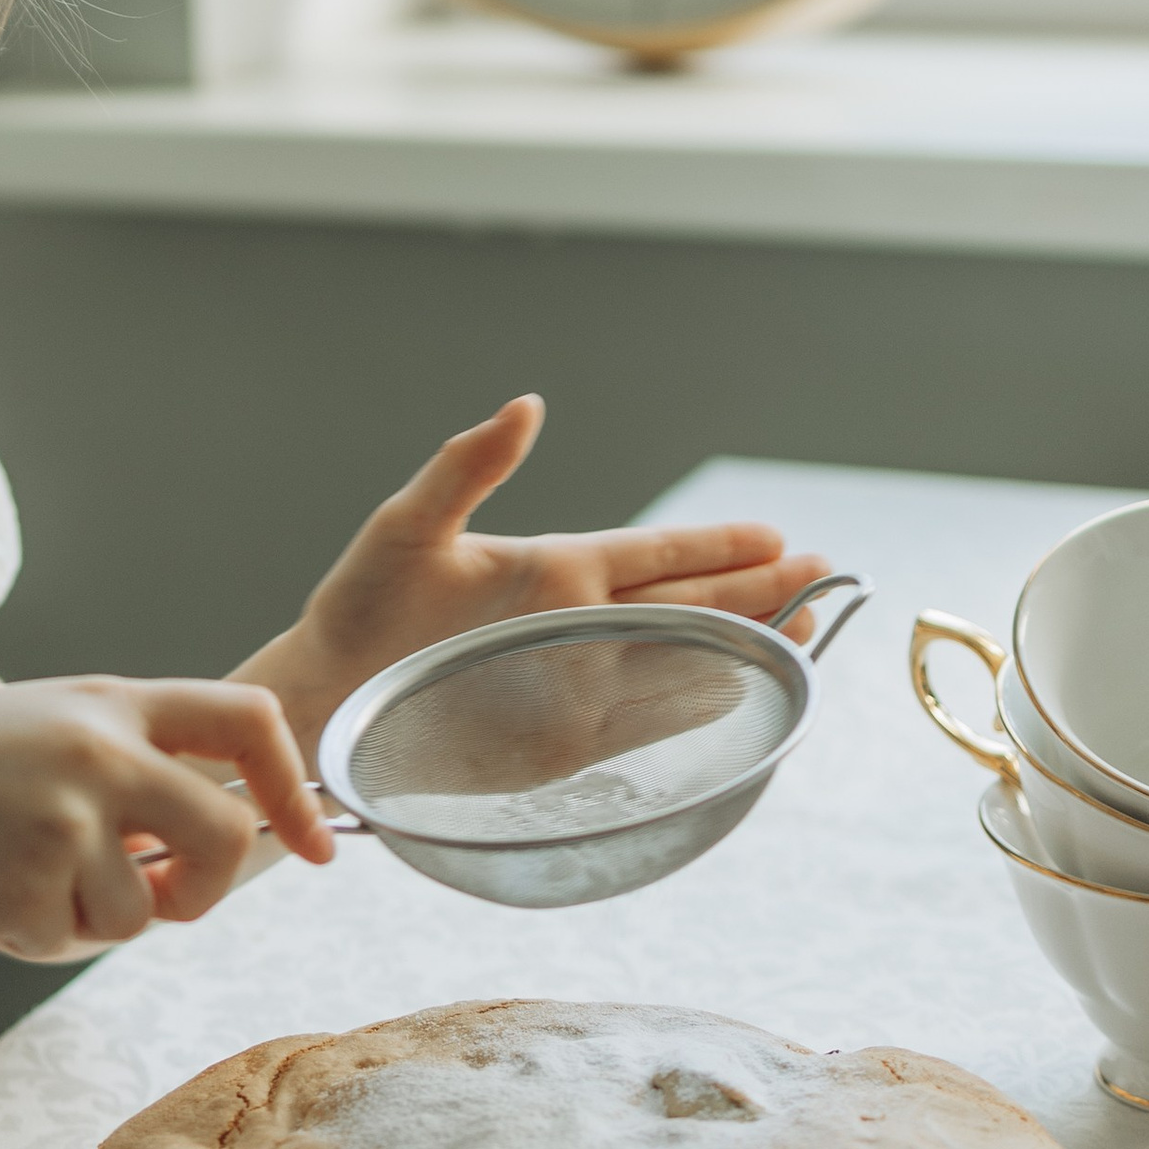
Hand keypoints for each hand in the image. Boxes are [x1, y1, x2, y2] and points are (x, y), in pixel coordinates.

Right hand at [0, 675, 331, 959]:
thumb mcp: (54, 726)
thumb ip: (137, 766)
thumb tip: (222, 841)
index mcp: (115, 704)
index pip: (246, 722)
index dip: (293, 787)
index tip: (315, 842)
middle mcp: (101, 756)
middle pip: (224, 838)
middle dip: (205, 888)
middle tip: (162, 896)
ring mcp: (65, 824)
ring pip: (142, 911)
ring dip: (96, 915)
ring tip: (24, 870)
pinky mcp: (26, 890)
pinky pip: (75, 942)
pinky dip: (41, 934)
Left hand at [236, 397, 827, 756]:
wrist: (324, 700)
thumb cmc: (357, 609)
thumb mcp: (409, 525)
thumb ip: (469, 468)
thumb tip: (527, 405)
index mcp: (551, 570)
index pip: (653, 555)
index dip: (713, 546)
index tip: (776, 535)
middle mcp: (575, 627)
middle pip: (686, 606)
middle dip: (755, 592)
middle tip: (824, 575)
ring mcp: (575, 685)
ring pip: (680, 662)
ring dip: (742, 649)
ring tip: (807, 632)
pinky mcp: (561, 743)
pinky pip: (646, 724)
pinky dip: (697, 711)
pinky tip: (741, 699)